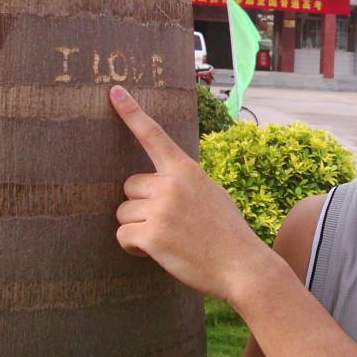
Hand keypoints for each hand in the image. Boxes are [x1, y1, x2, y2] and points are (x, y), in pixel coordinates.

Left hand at [110, 85, 270, 300]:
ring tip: (168, 240)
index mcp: (186, 170)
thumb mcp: (211, 194)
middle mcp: (171, 183)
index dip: (132, 113)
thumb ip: (184, 183)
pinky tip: (159, 252)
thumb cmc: (227, 233)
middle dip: (140, 206)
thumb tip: (158, 185)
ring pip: (123, 213)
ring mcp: (160, 208)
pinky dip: (135, 248)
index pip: (154, 135)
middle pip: (129, 186)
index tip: (114, 92)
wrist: (242, 265)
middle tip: (168, 223)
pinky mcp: (151, 234)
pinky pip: (123, 236)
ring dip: (138, 228)